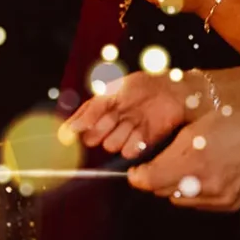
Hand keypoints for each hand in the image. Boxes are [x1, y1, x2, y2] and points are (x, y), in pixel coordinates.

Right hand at [63, 69, 197, 158]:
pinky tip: (141, 131)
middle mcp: (108, 123)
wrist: (170, 92)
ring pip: (110, 146)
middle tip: (111, 119)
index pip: (79, 124)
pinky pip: (128, 152)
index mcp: (98, 109)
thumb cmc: (139, 87)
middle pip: (92, 139)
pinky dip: (133, 144)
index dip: (76, 128)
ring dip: (118, 136)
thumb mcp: (110, 93)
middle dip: (99, 131)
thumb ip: (91, 110)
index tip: (69, 134)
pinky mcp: (141, 143)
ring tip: (131, 122)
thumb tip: (71, 128)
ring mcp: (124, 133)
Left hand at [128, 109, 239, 210]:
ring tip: (183, 169)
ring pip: (178, 200)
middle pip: (161, 191)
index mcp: (194, 162)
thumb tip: (143, 170)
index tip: (135, 171)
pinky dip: (192, 193)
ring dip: (173, 187)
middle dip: (155, 179)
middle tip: (159, 166)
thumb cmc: (228, 127)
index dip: (137, 176)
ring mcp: (219, 197)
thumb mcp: (190, 132)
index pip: (150, 181)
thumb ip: (165, 153)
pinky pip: (197, 204)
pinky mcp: (228, 204)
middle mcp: (206, 184)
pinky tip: (200, 177)